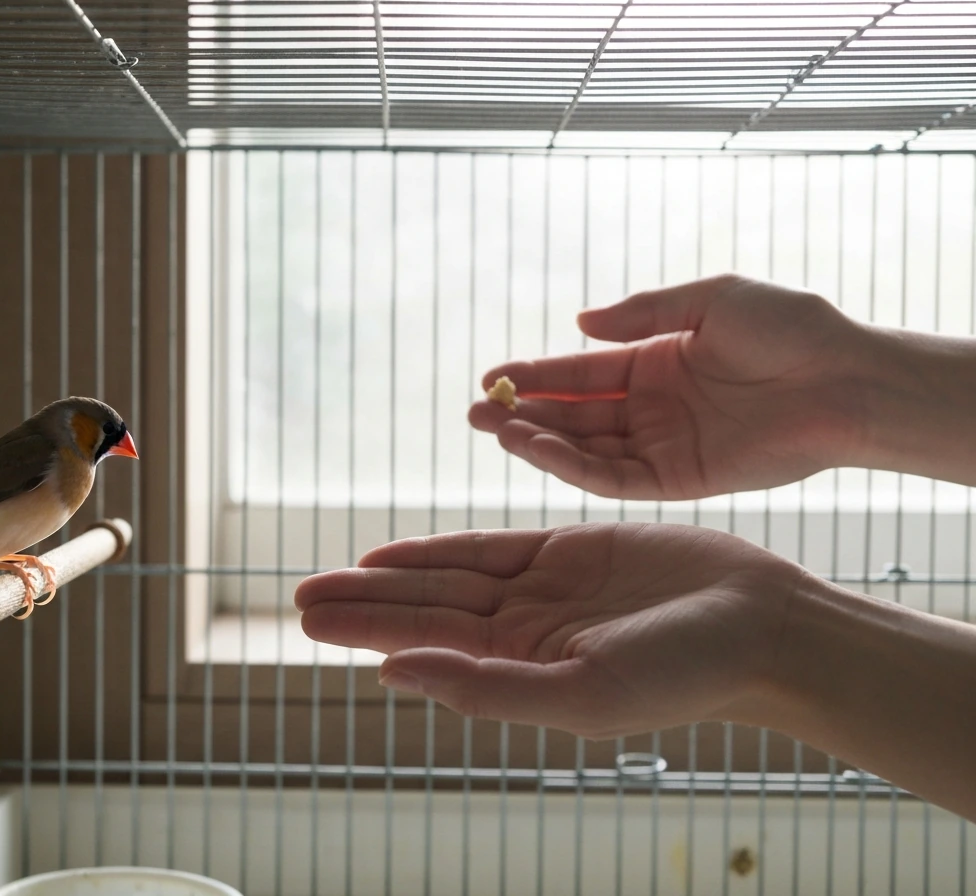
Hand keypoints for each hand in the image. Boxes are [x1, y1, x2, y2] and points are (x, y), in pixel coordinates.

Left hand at [294, 524, 804, 737]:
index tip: (308, 617)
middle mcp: (521, 634)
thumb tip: (392, 673)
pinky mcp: (567, 550)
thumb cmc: (683, 673)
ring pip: (446, 578)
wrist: (759, 625)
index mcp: (519, 672)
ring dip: (389, 575)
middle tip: (298, 595)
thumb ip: (484, 687)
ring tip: (332, 573)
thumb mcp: (578, 693)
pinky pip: (488, 546)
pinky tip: (398, 552)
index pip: (423, 647)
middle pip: (423, 612)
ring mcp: (542, 590)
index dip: (364, 628)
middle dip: (361, 603)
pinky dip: (441, 548)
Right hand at [469, 274, 872, 499]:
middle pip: (572, 416)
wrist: (846, 379)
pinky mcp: (679, 480)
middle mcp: (651, 409)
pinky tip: (539, 450)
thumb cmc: (790, 329)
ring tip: (494, 430)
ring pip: (584, 450)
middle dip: (521, 414)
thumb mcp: (709, 299)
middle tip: (474, 411)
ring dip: (537, 442)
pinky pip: (615, 477)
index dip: (534, 376)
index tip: (491, 376)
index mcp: (655, 363)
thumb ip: (642, 312)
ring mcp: (663, 446)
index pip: (579, 374)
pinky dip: (573, 467)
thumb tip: (581, 322)